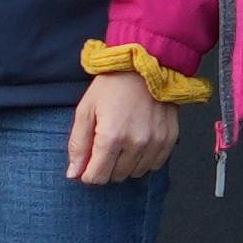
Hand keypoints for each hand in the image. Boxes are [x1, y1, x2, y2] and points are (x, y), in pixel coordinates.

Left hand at [63, 73, 178, 187]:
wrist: (146, 65)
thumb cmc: (113, 85)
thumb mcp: (85, 110)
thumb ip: (78, 145)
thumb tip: (74, 174)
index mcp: (112, 137)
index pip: (97, 177)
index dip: (88, 173)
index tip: (87, 163)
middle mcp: (136, 143)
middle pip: (115, 177)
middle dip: (106, 167)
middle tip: (104, 145)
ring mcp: (155, 143)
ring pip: (135, 173)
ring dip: (125, 164)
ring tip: (122, 140)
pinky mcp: (169, 139)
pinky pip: (154, 165)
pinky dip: (143, 159)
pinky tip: (137, 141)